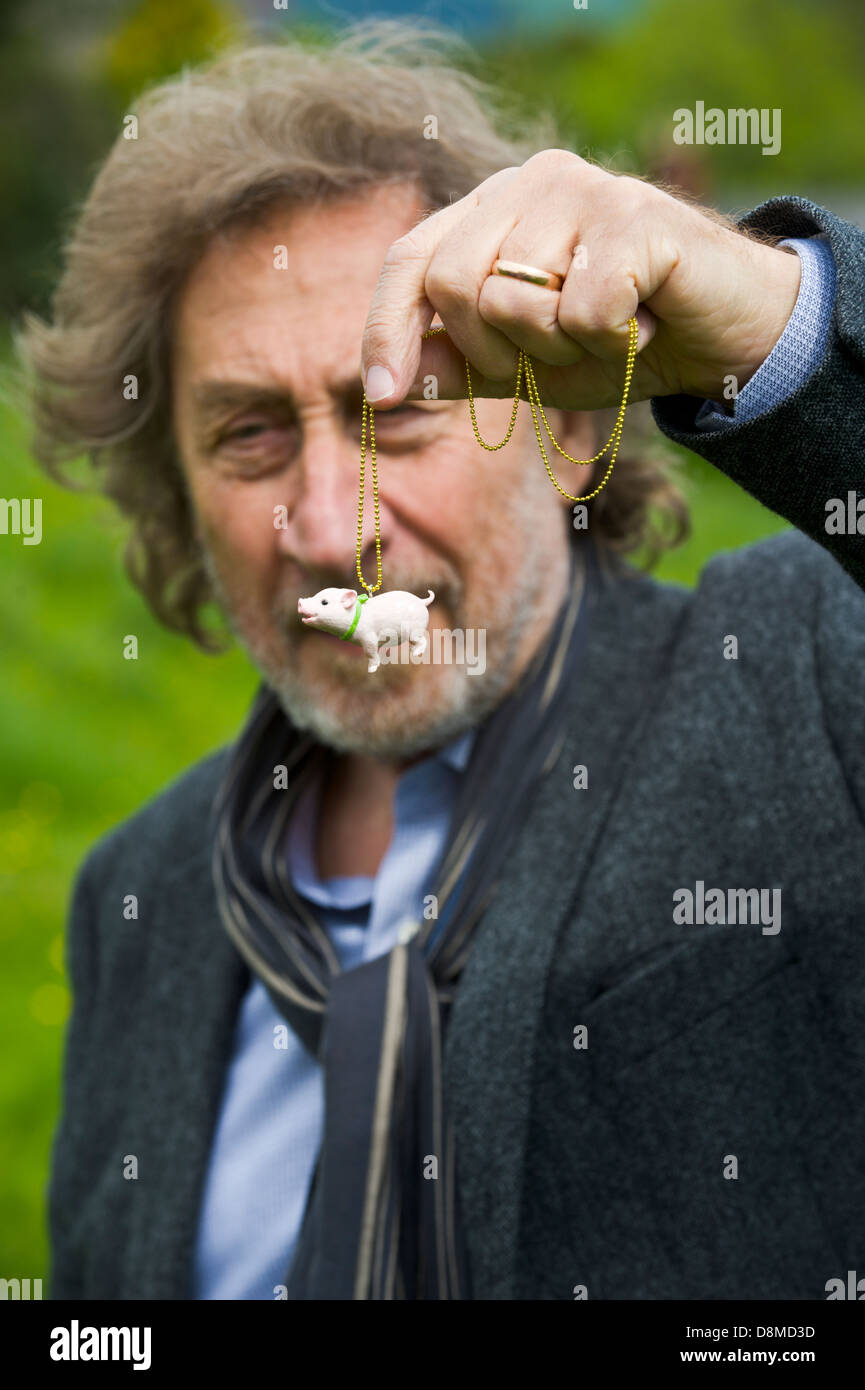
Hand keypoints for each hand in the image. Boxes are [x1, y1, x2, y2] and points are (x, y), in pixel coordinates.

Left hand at [359, 149, 801, 411]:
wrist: (722, 337)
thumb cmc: (619, 342)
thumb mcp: (525, 365)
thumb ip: (457, 363)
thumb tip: (380, 380)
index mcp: (493, 209)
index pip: (410, 261)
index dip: (385, 329)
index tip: (383, 396)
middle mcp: (530, 182)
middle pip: (453, 283)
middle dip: (495, 350)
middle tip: (557, 353)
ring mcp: (584, 189)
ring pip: (514, 299)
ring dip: (561, 347)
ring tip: (608, 330)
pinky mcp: (635, 215)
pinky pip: (582, 311)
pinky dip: (611, 342)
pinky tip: (643, 324)